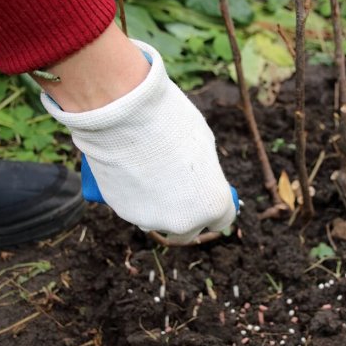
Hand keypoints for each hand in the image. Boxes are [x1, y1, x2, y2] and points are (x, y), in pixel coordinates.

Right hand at [42, 40, 235, 241]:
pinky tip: (131, 171)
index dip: (215, 204)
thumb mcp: (202, 143)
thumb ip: (204, 171)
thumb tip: (199, 178)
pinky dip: (135, 197)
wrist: (123, 115)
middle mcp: (184, 222)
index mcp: (213, 204)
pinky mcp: (124, 213)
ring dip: (158, 205)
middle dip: (186, 213)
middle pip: (189, 229)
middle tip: (178, 188)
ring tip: (149, 171)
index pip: (222, 219)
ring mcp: (152, 221)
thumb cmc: (170, 121)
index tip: (208, 193)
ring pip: (158, 219)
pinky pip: (135, 209)